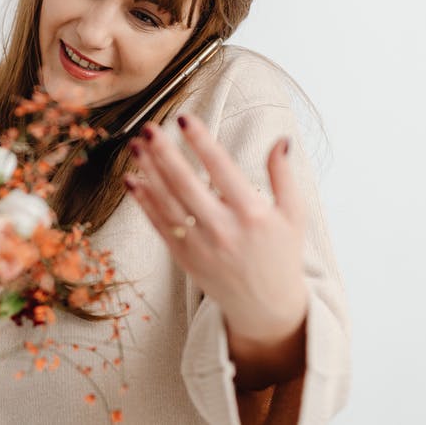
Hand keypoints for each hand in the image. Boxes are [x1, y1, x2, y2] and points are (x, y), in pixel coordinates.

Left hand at [125, 115, 307, 343]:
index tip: (184, 119)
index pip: (221, 169)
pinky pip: (159, 225)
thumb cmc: (281, 255)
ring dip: (148, 172)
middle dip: (165, 153)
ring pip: (167, 203)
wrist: (266, 307)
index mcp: (252, 214)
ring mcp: (200, 245)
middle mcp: (223, 229)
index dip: (201, 142)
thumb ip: (284, 176)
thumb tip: (281, 140)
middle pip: (186, 184)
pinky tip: (132, 180)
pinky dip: (144, 202)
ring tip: (135, 146)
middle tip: (148, 127)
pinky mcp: (184, 258)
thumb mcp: (294, 216)